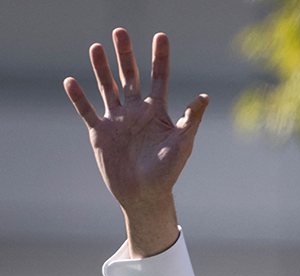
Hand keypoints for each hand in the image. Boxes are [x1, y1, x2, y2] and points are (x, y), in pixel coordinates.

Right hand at [63, 29, 208, 256]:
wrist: (145, 195)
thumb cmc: (168, 172)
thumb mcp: (182, 143)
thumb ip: (190, 119)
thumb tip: (204, 97)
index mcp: (157, 112)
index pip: (159, 78)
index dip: (160, 58)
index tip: (160, 36)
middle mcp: (136, 111)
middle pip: (130, 76)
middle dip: (125, 55)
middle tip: (120, 31)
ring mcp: (117, 120)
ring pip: (107, 88)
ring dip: (101, 68)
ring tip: (96, 47)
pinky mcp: (100, 133)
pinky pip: (87, 111)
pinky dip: (78, 97)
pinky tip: (70, 81)